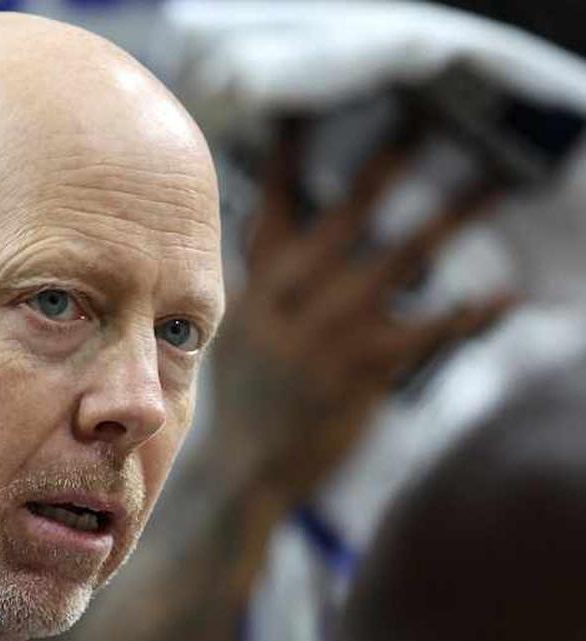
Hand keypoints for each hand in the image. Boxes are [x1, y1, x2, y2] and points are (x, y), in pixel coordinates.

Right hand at [208, 122, 513, 591]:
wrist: (246, 469)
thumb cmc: (249, 399)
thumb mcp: (241, 333)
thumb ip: (267, 284)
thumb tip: (287, 232)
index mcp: (255, 289)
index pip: (270, 211)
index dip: (287, 162)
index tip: (302, 114)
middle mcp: (287, 303)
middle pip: (341, 222)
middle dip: (382, 172)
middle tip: (420, 129)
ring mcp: (324, 336)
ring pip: (395, 265)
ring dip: (447, 223)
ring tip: (488, 186)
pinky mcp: (360, 371)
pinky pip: (425, 332)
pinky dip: (468, 313)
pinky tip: (503, 293)